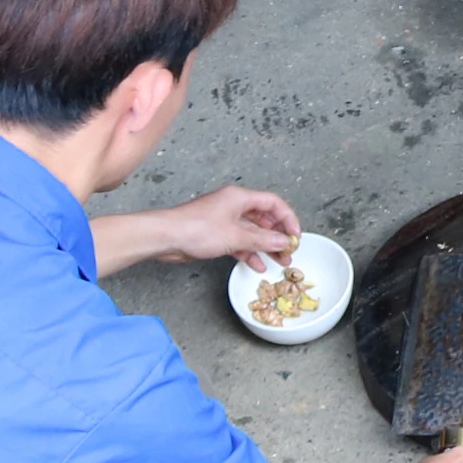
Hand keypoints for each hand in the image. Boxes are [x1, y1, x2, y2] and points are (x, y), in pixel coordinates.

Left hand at [154, 185, 302, 263]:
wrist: (166, 238)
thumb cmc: (197, 229)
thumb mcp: (235, 236)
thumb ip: (262, 240)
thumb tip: (283, 242)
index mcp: (240, 197)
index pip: (273, 203)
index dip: (287, 218)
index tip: (295, 235)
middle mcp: (233, 205)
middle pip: (264, 218)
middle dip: (277, 236)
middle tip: (289, 252)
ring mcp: (224, 220)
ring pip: (252, 232)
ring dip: (265, 246)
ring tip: (278, 261)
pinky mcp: (216, 234)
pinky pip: (239, 241)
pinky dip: (249, 251)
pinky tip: (257, 264)